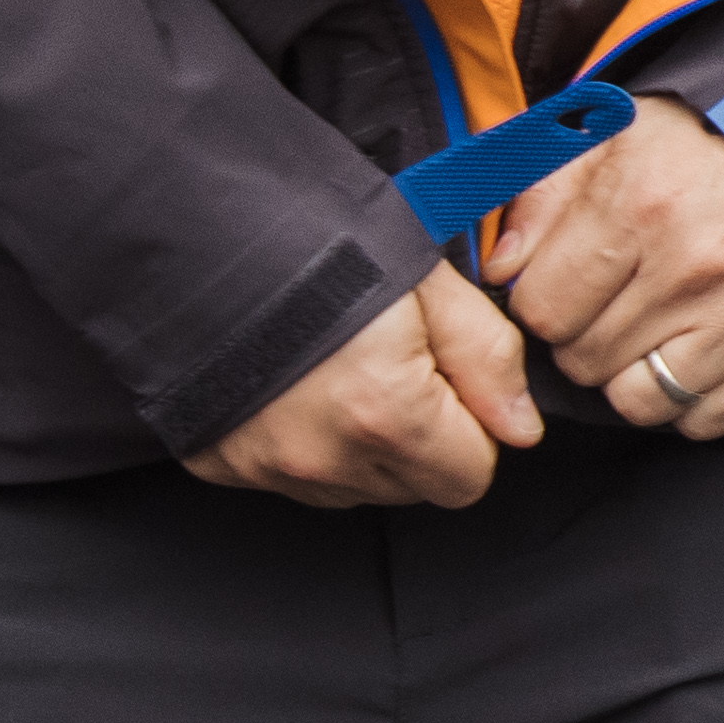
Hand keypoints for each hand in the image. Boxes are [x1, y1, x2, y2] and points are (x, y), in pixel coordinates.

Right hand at [185, 261, 540, 507]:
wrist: (202, 233)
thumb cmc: (319, 244)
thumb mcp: (432, 285)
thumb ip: (489, 361)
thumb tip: (521, 428)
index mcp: (386, 415)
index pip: (469, 478)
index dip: (476, 429)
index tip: (454, 380)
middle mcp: (324, 458)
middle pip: (415, 489)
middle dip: (428, 438)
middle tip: (402, 363)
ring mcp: (267, 468)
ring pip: (357, 489)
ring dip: (369, 445)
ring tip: (348, 368)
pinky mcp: (225, 464)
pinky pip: (296, 478)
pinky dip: (312, 444)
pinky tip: (304, 384)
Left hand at [487, 94, 723, 438]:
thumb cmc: (700, 147)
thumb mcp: (612, 138)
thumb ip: (541, 196)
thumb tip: (499, 272)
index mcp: (644, 204)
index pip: (543, 310)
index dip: (542, 300)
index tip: (567, 280)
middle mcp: (697, 266)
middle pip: (584, 361)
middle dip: (583, 337)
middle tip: (613, 300)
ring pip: (639, 402)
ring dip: (630, 376)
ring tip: (647, 332)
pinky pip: (703, 420)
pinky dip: (687, 398)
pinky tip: (691, 350)